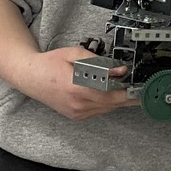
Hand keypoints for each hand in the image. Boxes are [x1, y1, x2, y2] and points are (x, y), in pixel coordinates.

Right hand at [12, 45, 134, 120]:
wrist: (30, 77)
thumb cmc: (50, 63)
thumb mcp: (75, 54)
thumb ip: (99, 62)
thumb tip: (120, 69)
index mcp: (77, 88)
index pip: (111, 94)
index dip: (128, 91)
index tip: (139, 87)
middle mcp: (77, 104)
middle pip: (112, 104)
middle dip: (128, 97)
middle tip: (141, 91)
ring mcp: (76, 113)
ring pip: (106, 109)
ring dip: (117, 100)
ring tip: (128, 90)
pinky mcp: (75, 116)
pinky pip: (98, 111)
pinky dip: (106, 103)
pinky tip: (108, 93)